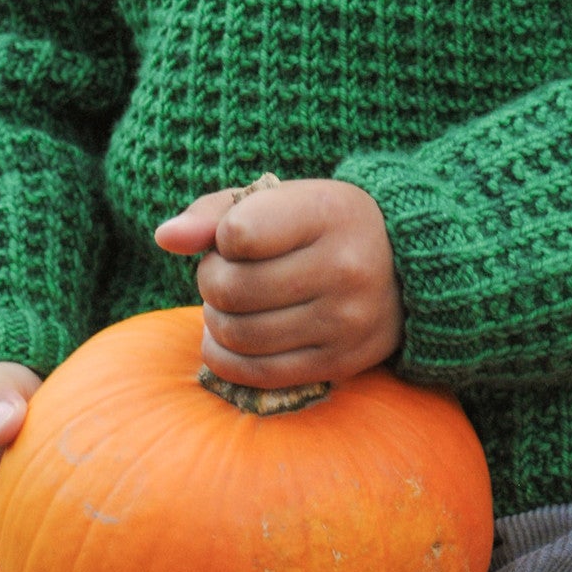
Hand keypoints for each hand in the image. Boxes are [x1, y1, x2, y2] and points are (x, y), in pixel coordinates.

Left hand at [155, 178, 403, 390]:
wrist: (407, 265)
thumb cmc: (324, 224)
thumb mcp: (281, 199)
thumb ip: (216, 211)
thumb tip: (165, 237)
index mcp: (329, 212)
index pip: (238, 234)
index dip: (221, 237)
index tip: (237, 235)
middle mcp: (344, 267)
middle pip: (230, 289)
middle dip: (210, 280)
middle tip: (225, 273)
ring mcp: (346, 320)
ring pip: (238, 334)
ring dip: (216, 319)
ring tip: (231, 302)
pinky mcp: (340, 362)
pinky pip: (257, 373)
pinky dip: (224, 357)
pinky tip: (226, 338)